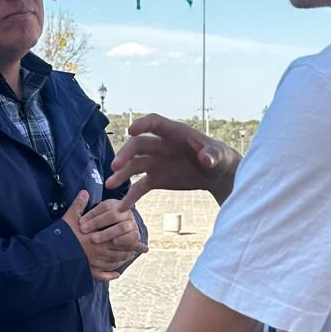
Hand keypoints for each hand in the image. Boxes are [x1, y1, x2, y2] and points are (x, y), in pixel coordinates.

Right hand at [61, 191, 135, 282]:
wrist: (51, 254)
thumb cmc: (61, 235)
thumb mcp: (70, 218)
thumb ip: (79, 205)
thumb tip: (84, 192)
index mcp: (99, 238)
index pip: (120, 239)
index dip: (130, 240)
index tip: (138, 240)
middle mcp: (100, 252)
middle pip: (120, 252)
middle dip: (129, 251)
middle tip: (136, 250)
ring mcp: (95, 264)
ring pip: (114, 263)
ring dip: (122, 261)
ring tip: (127, 258)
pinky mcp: (88, 273)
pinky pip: (103, 276)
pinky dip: (111, 276)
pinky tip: (116, 275)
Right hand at [106, 114, 240, 210]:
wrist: (216, 174)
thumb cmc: (219, 158)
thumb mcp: (219, 156)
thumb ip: (212, 155)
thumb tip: (206, 158)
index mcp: (175, 134)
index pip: (155, 123)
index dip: (142, 125)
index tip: (131, 131)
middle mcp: (161, 146)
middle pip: (138, 146)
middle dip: (125, 154)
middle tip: (116, 167)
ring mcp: (156, 162)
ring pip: (134, 166)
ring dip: (121, 174)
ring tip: (111, 184)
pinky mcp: (156, 179)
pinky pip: (140, 187)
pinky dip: (131, 197)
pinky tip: (122, 208)